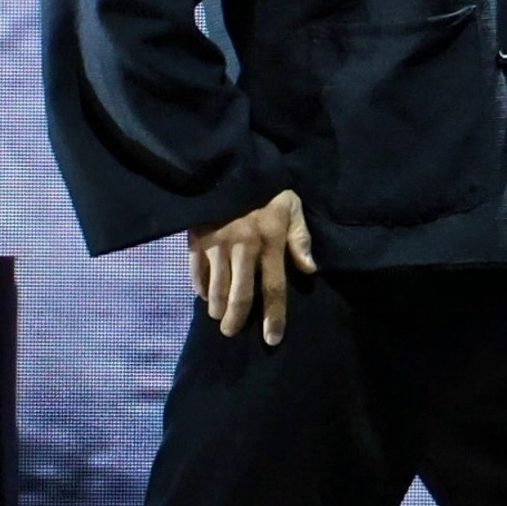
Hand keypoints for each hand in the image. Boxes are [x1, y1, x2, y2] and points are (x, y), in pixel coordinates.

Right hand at [190, 187, 315, 344]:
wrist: (229, 166)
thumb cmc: (266, 190)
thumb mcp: (291, 207)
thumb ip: (301, 239)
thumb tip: (310, 270)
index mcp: (270, 241)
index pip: (274, 288)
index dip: (274, 317)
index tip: (272, 339)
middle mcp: (243, 247)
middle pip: (240, 295)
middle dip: (236, 320)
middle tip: (232, 332)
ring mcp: (217, 245)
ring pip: (216, 289)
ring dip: (216, 307)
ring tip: (218, 316)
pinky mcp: (196, 240)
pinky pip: (196, 273)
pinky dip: (199, 288)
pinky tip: (204, 295)